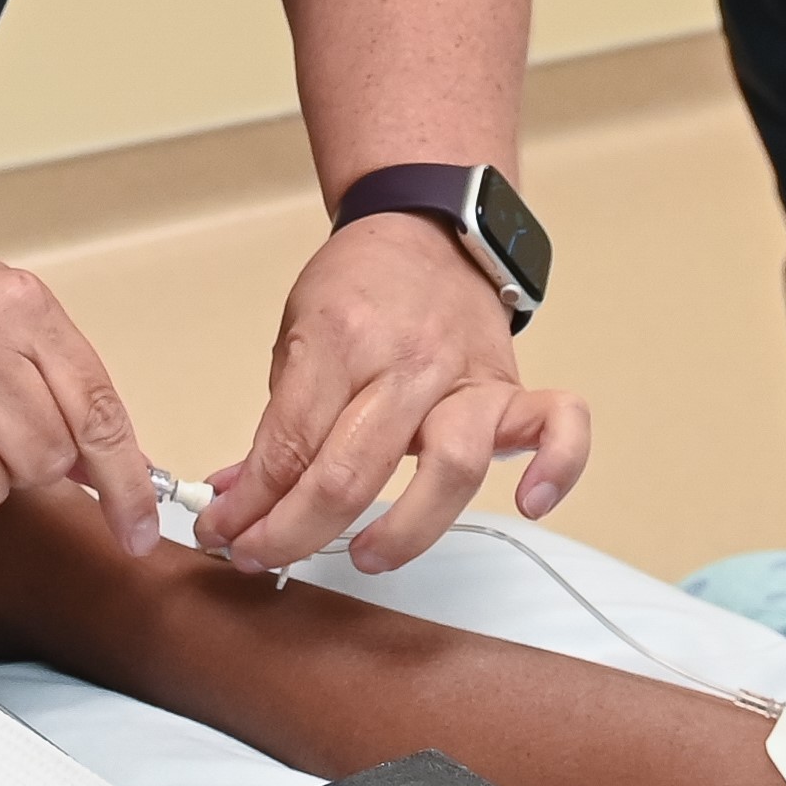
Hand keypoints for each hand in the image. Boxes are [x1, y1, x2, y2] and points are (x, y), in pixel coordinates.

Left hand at [198, 212, 591, 571]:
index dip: (250, 502)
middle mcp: (408, 362)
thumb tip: (239, 497)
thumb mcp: (296, 336)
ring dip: (402, 529)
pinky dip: (557, 466)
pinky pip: (558, 425)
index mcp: (340, 340)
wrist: (424, 228)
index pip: (288, 443)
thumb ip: (277, 423)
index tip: (226, 532)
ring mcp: (467, 377)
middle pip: (352, 469)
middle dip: (295, 530)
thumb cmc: (360, 286)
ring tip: (362, 557)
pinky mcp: (513, 387)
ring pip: (449, 467)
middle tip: (263, 555)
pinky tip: (531, 504)